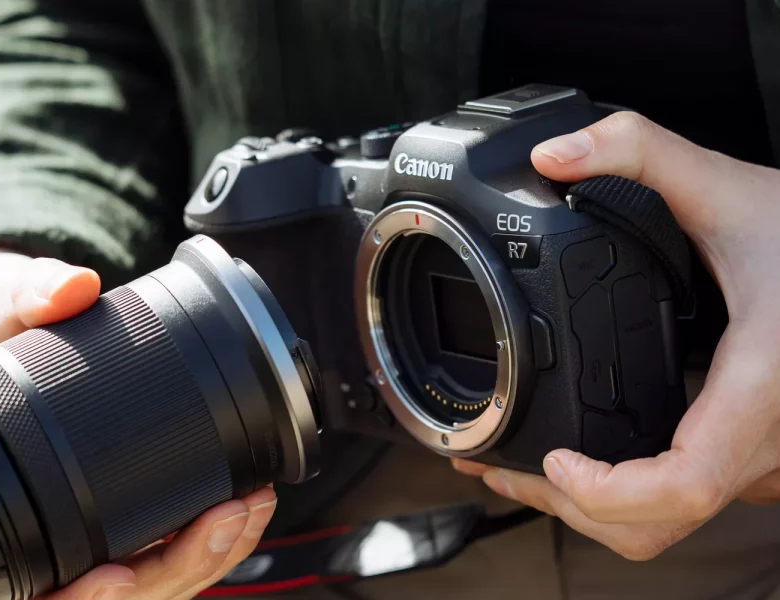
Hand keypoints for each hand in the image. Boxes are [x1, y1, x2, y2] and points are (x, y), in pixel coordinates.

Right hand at [0, 251, 276, 598]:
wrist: (10, 331)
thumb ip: (29, 294)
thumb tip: (72, 289)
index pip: (35, 587)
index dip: (76, 597)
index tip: (116, 573)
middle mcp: (48, 530)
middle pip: (117, 592)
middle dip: (176, 566)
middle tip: (227, 517)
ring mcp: (95, 527)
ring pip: (155, 578)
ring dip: (208, 553)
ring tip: (251, 504)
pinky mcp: (132, 509)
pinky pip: (171, 544)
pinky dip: (212, 534)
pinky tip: (246, 502)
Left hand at [452, 112, 779, 559]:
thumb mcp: (730, 186)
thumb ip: (641, 151)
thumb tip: (554, 156)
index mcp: (757, 386)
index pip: (685, 484)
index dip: (610, 494)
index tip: (553, 464)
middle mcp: (766, 440)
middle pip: (658, 524)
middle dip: (567, 507)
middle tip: (502, 470)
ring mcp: (766, 459)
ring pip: (671, 523)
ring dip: (590, 510)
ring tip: (522, 471)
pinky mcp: (754, 456)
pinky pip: (684, 499)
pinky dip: (624, 494)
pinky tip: (584, 461)